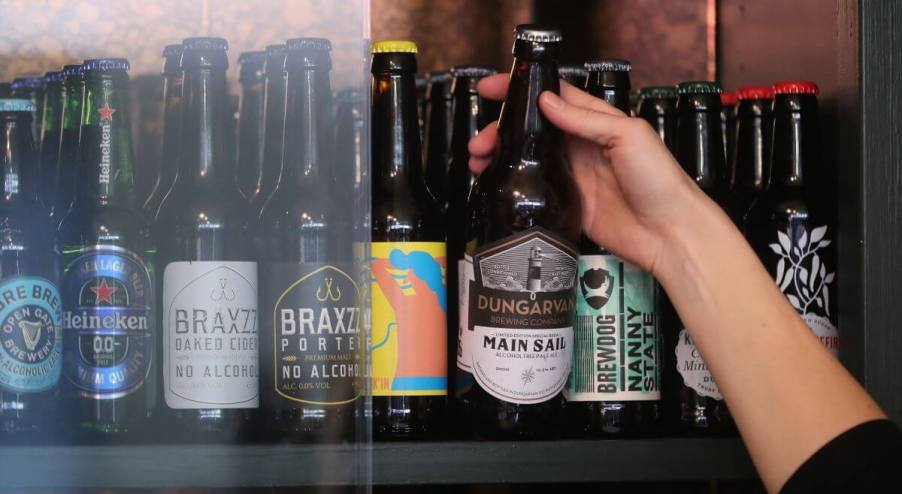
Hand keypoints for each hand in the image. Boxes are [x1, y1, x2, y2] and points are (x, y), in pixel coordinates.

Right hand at [468, 75, 711, 275]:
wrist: (669, 233)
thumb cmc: (661, 181)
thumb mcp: (628, 136)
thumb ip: (586, 118)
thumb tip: (548, 101)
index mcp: (597, 122)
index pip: (554, 97)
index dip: (523, 90)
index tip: (493, 88)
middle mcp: (582, 147)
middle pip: (532, 129)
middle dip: (501, 129)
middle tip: (481, 139)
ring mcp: (572, 176)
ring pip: (527, 159)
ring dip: (500, 156)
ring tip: (479, 161)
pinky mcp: (567, 205)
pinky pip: (534, 191)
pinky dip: (512, 186)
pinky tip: (496, 184)